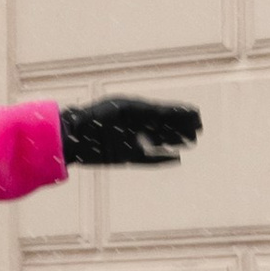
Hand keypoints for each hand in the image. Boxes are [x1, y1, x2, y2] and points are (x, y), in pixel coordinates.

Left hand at [60, 95, 201, 170]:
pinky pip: (148, 160)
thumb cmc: (93, 119)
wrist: (71, 137)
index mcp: (132, 110)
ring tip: (191, 142)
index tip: (197, 115)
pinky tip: (176, 159)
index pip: (161, 112)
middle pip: (162, 126)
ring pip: (158, 142)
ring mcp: (129, 141)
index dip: (179, 113)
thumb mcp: (122, 110)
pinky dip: (161, 160)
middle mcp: (133, 125)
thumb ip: (144, 111)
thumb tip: (168, 111)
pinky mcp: (124, 157)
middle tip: (199, 131)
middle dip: (181, 128)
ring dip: (174, 142)